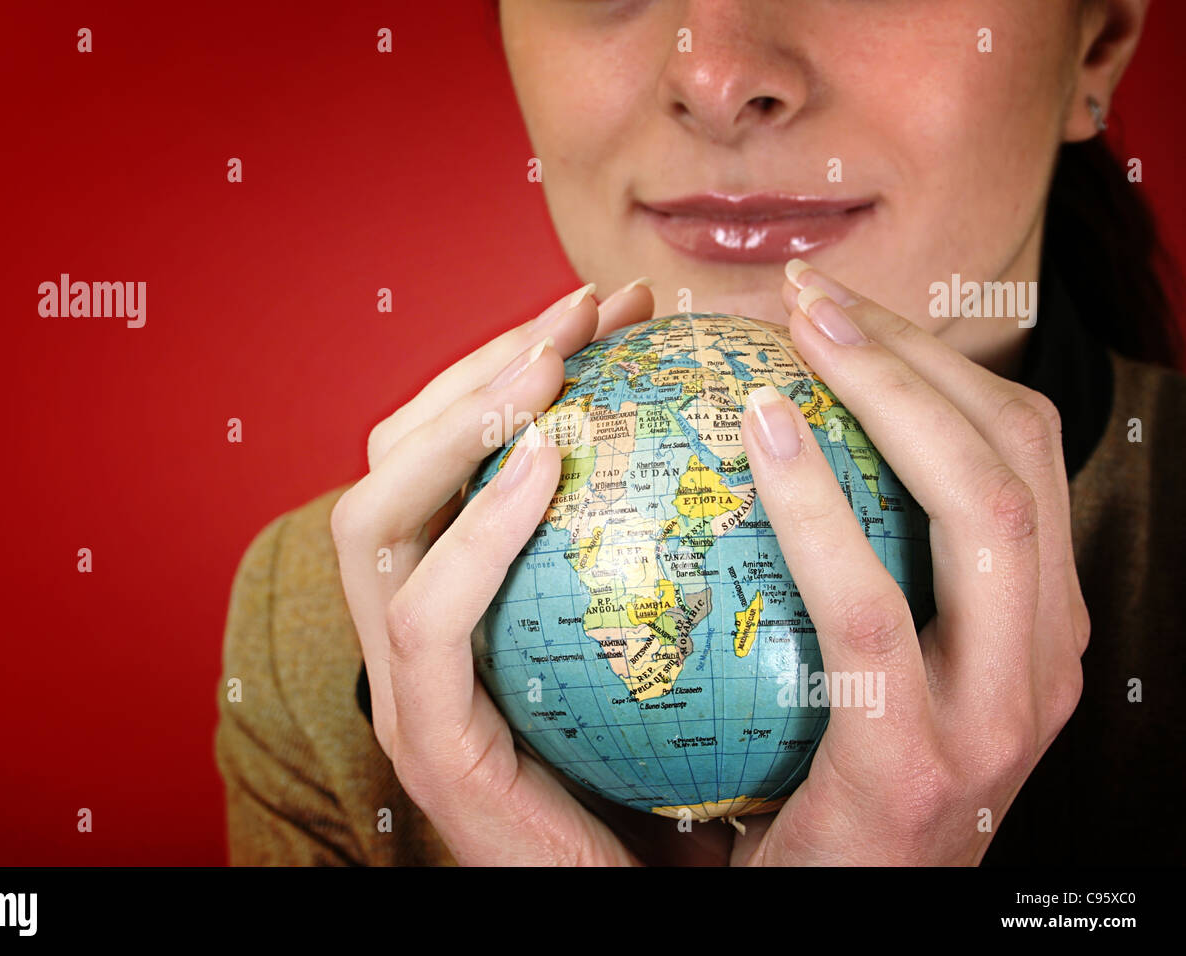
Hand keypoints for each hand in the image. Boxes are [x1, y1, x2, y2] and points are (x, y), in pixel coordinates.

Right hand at [331, 277, 712, 864]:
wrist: (652, 904)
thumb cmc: (677, 769)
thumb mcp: (668, 628)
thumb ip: (664, 538)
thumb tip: (752, 416)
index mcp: (456, 593)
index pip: (437, 449)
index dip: (505, 361)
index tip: (605, 305)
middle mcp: (409, 631)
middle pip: (387, 460)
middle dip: (478, 365)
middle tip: (585, 307)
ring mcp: (407, 688)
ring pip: (371, 520)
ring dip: (458, 423)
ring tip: (553, 361)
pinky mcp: (431, 747)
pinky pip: (431, 620)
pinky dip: (478, 529)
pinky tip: (552, 460)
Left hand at [728, 260, 1089, 864]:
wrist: (835, 914)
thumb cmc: (827, 776)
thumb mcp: (866, 661)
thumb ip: (856, 562)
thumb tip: (765, 428)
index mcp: (1037, 622)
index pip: (1016, 450)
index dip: (934, 361)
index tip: (836, 308)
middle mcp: (1044, 659)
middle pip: (1013, 456)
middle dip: (915, 355)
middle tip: (806, 297)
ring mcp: (996, 717)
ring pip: (979, 509)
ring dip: (889, 396)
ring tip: (789, 337)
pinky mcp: (915, 765)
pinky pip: (870, 608)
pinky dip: (821, 506)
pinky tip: (759, 435)